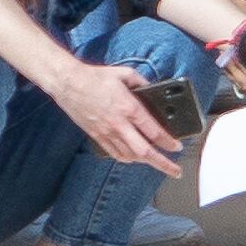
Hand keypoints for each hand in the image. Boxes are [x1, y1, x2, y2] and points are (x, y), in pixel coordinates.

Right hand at [43, 53, 185, 170]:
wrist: (68, 83)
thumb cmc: (94, 77)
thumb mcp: (124, 73)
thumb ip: (141, 82)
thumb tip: (151, 89)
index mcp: (129, 108)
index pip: (154, 131)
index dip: (168, 142)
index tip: (177, 147)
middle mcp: (119, 124)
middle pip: (144, 151)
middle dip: (163, 163)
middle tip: (175, 171)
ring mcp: (107, 132)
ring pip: (130, 156)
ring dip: (145, 162)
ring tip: (157, 163)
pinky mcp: (97, 135)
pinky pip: (114, 153)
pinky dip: (127, 158)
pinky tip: (134, 158)